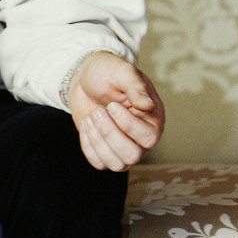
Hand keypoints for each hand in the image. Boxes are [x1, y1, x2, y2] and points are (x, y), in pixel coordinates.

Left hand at [68, 51, 164, 170]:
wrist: (84, 78)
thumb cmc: (107, 73)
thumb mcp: (122, 73)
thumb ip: (136, 88)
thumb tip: (148, 105)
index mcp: (153, 119)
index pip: (148, 138)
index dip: (127, 125)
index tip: (112, 105)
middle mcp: (141, 138)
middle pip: (132, 156)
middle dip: (110, 134)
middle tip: (98, 111)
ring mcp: (122, 147)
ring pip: (116, 165)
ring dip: (98, 141)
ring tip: (91, 116)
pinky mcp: (103, 151)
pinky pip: (99, 163)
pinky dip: (88, 146)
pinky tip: (86, 124)